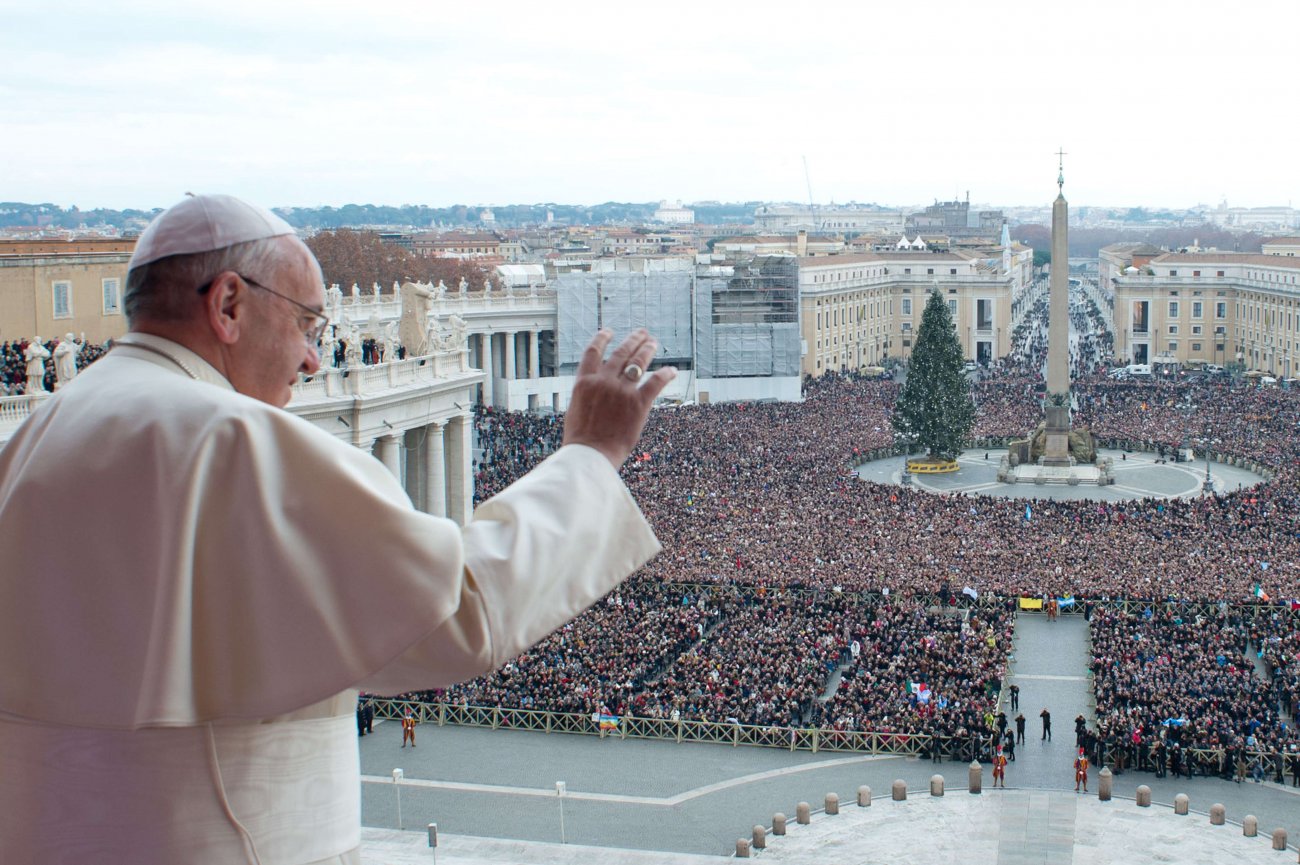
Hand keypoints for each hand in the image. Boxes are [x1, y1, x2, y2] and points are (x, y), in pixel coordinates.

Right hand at [563, 329, 675, 467]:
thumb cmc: (581, 440)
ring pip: (638, 362)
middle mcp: (603, 381)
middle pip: (621, 353)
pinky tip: (672, 371)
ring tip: (653, 343)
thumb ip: (587, 394)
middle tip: (642, 333)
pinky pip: (656, 382)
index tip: (610, 331)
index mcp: (584, 382)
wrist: (591, 456)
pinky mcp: (639, 403)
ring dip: (647, 350)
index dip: (603, 338)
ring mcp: (622, 391)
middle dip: (633, 340)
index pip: (593, 352)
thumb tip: (593, 388)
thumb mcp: (576, 409)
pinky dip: (666, 374)